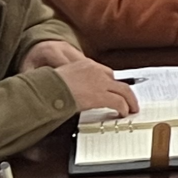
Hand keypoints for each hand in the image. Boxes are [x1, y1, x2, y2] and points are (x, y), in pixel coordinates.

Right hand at [22, 41, 137, 115]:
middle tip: (128, 99)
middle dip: (123, 91)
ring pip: (123, 90)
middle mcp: (95, 70)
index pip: (104, 72)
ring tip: (131, 108)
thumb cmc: (47, 86)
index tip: (113, 90)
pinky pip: (118, 102)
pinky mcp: (100, 95)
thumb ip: (72, 82)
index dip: (110, 83)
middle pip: (116, 80)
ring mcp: (99, 82)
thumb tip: (75, 92)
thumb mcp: (61, 79)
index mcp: (85, 64)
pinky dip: (123, 108)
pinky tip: (123, 113)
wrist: (46, 89)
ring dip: (130, 100)